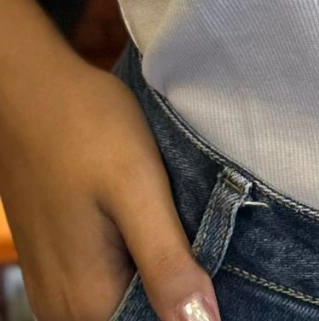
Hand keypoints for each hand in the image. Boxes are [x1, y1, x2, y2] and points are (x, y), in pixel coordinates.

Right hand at [0, 47, 220, 320]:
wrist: (31, 89)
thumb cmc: (86, 126)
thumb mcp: (138, 188)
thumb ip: (167, 262)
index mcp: (87, 301)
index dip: (195, 309)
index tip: (220, 268)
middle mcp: (63, 307)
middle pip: (139, 318)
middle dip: (179, 293)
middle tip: (205, 238)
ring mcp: (53, 286)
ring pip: (122, 304)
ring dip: (158, 278)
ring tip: (186, 228)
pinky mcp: (55, 261)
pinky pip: (103, 285)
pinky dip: (135, 265)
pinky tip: (157, 226)